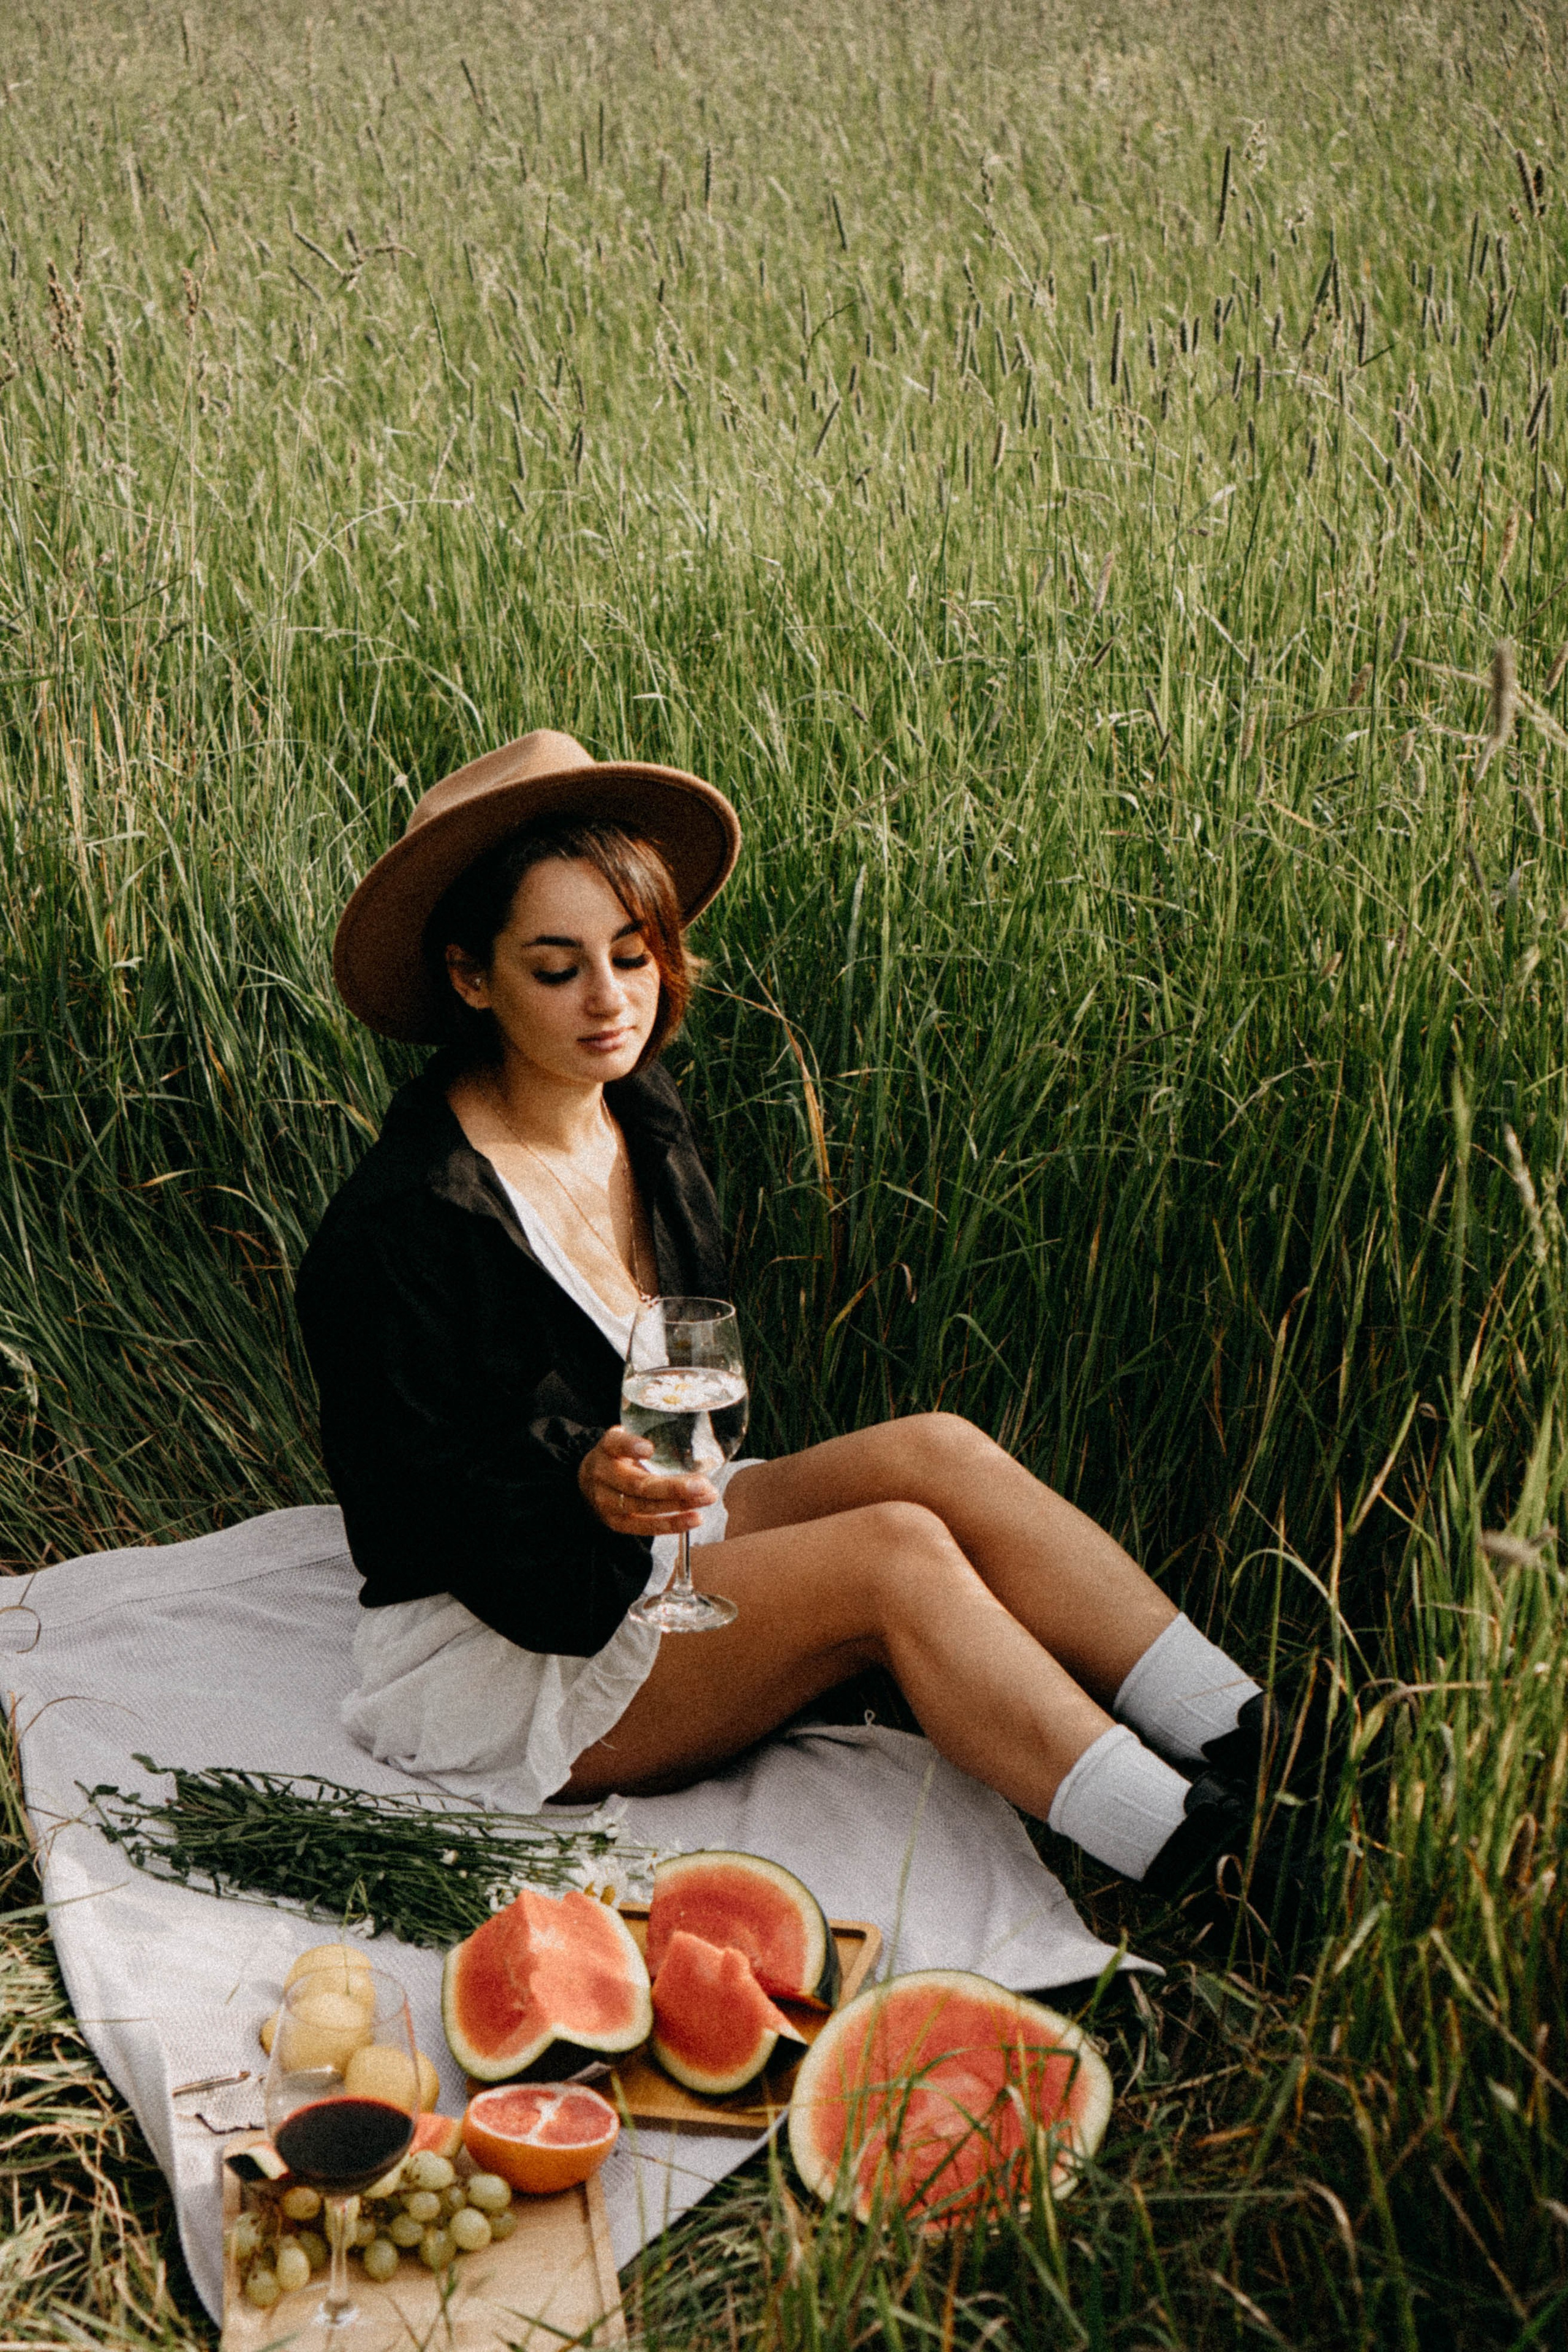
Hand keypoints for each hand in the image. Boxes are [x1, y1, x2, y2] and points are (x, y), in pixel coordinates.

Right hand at [578, 1427, 716, 1537]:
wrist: (588, 1484)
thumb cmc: (617, 1457)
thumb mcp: (624, 1440)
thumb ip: (645, 1437)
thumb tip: (692, 1436)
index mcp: (607, 1449)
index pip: (616, 1444)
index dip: (631, 1446)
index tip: (649, 1449)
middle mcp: (603, 1476)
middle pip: (638, 1484)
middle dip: (673, 1487)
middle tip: (702, 1484)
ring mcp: (608, 1503)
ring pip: (646, 1507)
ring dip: (680, 1505)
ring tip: (707, 1498)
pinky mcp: (617, 1523)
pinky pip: (646, 1527)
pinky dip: (672, 1524)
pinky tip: (694, 1518)